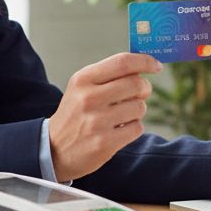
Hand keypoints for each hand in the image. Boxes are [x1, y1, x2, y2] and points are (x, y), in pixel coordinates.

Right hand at [49, 52, 162, 180]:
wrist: (54, 148)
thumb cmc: (76, 113)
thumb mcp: (82, 87)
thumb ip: (109, 74)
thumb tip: (143, 65)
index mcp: (83, 79)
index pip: (122, 62)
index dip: (144, 61)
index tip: (156, 65)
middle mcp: (89, 98)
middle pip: (135, 83)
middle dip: (145, 88)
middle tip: (141, 92)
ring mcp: (96, 122)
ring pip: (139, 107)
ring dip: (138, 110)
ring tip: (124, 114)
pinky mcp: (104, 143)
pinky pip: (137, 128)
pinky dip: (134, 128)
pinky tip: (120, 129)